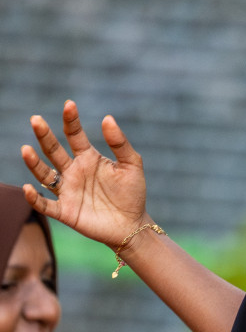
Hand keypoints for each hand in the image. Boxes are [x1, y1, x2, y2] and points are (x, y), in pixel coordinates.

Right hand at [20, 100, 149, 246]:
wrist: (133, 226)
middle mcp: (73, 171)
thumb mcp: (132, 166)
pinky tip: (28, 188)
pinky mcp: (65, 211)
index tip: (69, 105)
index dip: (71, 120)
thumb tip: (108, 118)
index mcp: (88, 158)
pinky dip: (35, 198)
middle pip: (53, 150)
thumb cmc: (132, 194)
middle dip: (44, 136)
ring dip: (34, 163)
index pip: (74, 135)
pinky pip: (45, 204)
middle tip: (36, 120)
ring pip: (44, 174)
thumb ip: (120, 144)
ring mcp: (67, 190)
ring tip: (26, 150)